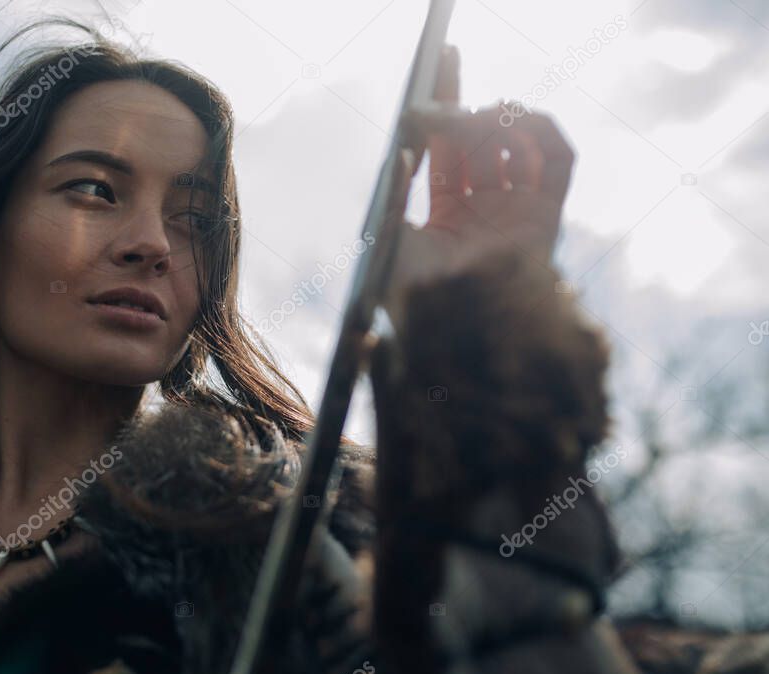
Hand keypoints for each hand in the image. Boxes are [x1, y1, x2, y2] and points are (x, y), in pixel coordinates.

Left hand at [382, 45, 575, 335]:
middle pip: (481, 140)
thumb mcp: (389, 240)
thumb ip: (395, 194)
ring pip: (518, 143)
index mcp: (450, 217)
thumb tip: (401, 150)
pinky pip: (559, 161)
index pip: (448, 152)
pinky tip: (512, 119)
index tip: (435, 69)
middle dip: (462, 99)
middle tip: (445, 64)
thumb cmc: (414, 300)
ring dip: (494, 117)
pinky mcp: (547, 216)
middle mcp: (487, 211)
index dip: (442, 110)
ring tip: (468, 119)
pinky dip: (543, 130)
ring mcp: (518, 212)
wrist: (452, 334)